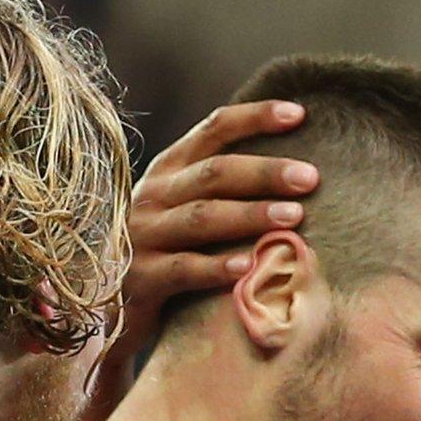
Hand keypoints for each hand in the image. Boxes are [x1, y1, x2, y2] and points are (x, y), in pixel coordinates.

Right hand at [74, 100, 318, 420]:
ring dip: (250, 215)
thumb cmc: (168, 253)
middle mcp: (153, 194)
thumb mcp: (187, 209)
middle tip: (310, 177)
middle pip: (214, 173)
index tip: (299, 114)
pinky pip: (183, 269)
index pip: (213, 129)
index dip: (255, 118)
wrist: (110, 307)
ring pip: (202, 217)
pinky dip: (217, 266)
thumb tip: (297, 171)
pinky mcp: (141, 279)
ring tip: (294, 217)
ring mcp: (143, 236)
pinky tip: (250, 265)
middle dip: (265, 172)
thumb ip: (225, 188)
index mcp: (169, 169)